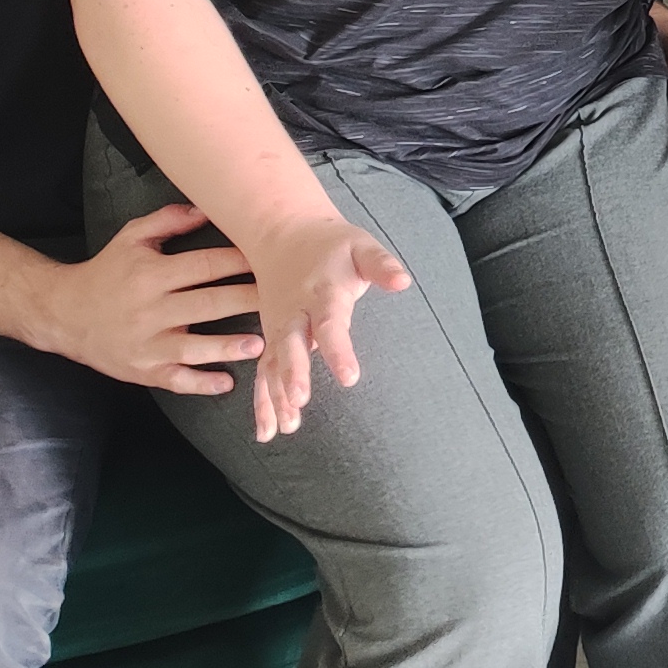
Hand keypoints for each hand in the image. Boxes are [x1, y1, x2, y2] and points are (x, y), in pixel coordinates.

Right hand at [41, 202, 265, 396]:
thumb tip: (207, 208)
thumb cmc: (106, 271)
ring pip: (194, 347)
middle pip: (208, 304)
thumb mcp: (131, 238)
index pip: (204, 266)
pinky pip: (175, 379)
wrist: (63, 313)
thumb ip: (168, 221)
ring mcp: (147, 344)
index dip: (239, 262)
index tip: (272, 259)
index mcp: (152, 274)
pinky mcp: (143, 370)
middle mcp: (150, 309)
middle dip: (247, 301)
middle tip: (283, 301)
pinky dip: (200, 384)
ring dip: (228, 347)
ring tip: (260, 345)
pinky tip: (226, 383)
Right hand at [243, 212, 412, 443]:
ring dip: (276, 396)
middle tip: (300, 400)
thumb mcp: (361, 245)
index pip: (330, 324)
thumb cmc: (332, 246)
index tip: (349, 378)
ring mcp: (278, 327)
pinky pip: (263, 372)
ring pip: (272, 364)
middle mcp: (294, 313)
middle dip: (294, 373)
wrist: (285, 234)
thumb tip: (404, 282)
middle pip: (291, 346)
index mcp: (321, 292)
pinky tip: (267, 432)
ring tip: (285, 429)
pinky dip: (262, 401)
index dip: (338, 351)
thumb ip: (381, 266)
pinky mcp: (270, 338)